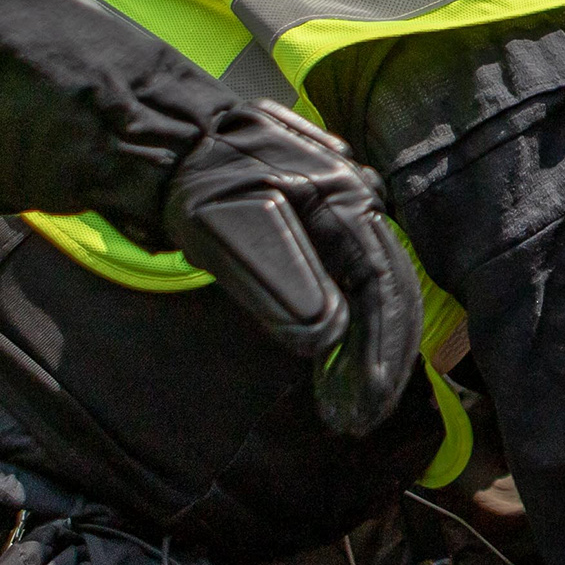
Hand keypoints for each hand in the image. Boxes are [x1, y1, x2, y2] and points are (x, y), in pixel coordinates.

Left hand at [164, 102, 423, 438]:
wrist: (176, 145)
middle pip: (389, 291)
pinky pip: (353, 281)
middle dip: (380, 360)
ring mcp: (347, 211)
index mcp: (344, 201)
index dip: (380, 349)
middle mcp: (359, 203)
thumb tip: (328, 336)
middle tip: (361, 419)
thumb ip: (281, 286)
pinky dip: (350, 329)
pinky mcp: (328, 224)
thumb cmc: (199, 190)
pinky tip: (334, 366)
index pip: (382, 286)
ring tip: (347, 406)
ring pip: (373, 289)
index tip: (367, 402)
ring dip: (365, 351)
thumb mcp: (231, 237)